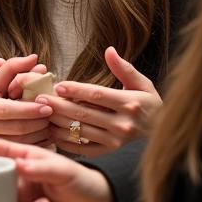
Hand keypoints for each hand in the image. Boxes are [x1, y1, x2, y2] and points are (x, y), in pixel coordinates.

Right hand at [0, 55, 53, 155]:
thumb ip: (11, 70)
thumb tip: (34, 58)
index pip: (5, 108)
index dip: (28, 108)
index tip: (47, 105)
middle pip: (14, 127)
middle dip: (37, 121)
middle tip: (52, 116)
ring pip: (18, 143)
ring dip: (38, 135)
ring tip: (50, 126)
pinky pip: (17, 154)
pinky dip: (33, 147)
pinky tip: (42, 140)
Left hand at [36, 47, 160, 155]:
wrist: (161, 131)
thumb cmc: (148, 103)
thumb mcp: (142, 83)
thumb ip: (124, 68)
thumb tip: (109, 50)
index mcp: (130, 103)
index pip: (97, 95)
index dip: (76, 90)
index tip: (58, 85)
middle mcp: (123, 124)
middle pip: (85, 114)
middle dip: (60, 106)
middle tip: (40, 98)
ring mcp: (116, 141)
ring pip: (81, 131)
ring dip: (59, 122)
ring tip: (42, 112)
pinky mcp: (109, 152)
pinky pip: (83, 148)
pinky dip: (66, 141)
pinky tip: (52, 131)